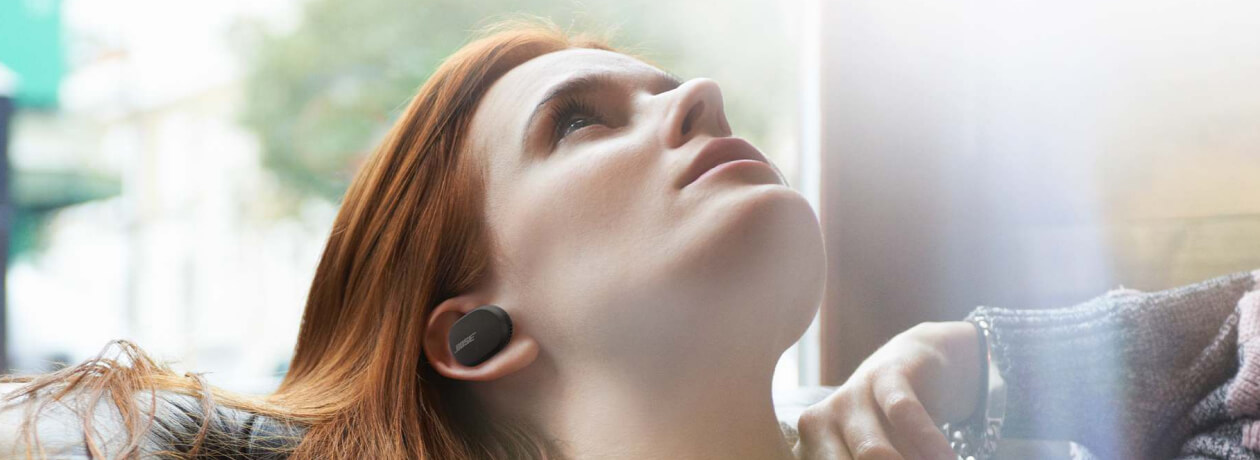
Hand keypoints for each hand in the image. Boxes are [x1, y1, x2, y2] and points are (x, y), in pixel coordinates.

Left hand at [793, 321, 981, 459]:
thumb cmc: (886, 429)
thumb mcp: (873, 458)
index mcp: (808, 451)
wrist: (914, 363)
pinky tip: (948, 459)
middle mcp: (818, 424)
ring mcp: (849, 397)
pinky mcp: (884, 374)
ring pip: (873, 453)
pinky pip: (905, 415)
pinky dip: (930, 444)